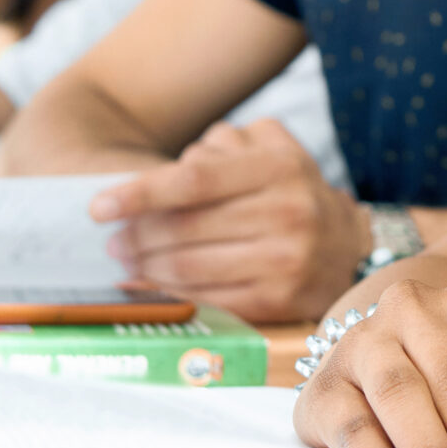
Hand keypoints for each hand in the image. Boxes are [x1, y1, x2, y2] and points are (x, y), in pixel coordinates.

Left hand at [89, 120, 368, 322]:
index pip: (194, 180)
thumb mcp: (269, 148)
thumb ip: (220, 146)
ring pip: (192, 269)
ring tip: (125, 264)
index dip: (140, 194)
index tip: (96, 207)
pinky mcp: (282, 301)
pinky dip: (172, 296)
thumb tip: (162, 169)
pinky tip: (150, 288)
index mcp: (279, 167)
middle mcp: (287, 212)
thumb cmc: (290, 191)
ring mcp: (287, 261)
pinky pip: (211, 301)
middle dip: (136, 238)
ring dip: (146, 270)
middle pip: (186, 229)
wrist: (350, 245)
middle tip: (111, 241)